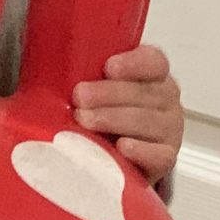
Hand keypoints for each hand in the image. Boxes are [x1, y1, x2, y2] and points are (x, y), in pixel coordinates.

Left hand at [73, 43, 182, 182]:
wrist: (122, 157)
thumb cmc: (106, 115)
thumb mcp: (98, 91)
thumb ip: (86, 77)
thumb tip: (49, 72)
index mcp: (153, 75)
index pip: (153, 61)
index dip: (132, 63)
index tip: (108, 68)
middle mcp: (166, 100)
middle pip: (144, 92)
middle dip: (108, 94)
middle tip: (79, 97)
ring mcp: (170, 130)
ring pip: (147, 121)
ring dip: (114, 119)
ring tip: (85, 121)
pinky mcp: (166, 158)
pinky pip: (159, 155)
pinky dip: (140, 150)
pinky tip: (122, 147)